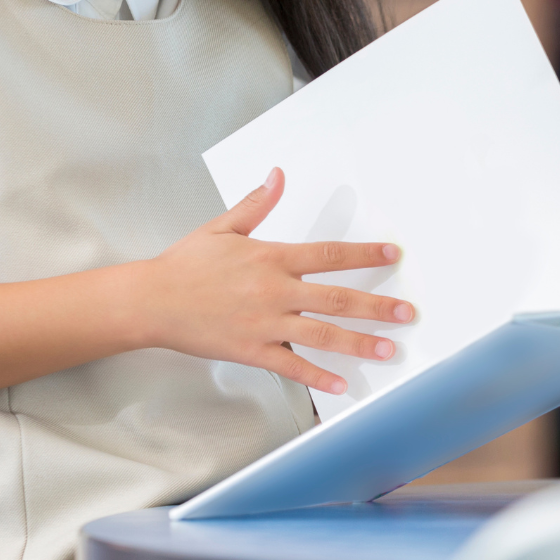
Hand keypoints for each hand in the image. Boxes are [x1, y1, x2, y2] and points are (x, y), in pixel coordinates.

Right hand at [138, 167, 412, 394]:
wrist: (152, 300)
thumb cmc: (185, 264)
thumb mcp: (222, 227)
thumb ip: (256, 204)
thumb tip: (277, 175)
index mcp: (270, 257)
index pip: (328, 254)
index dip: (364, 254)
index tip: (392, 255)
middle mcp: (274, 290)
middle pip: (336, 298)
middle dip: (376, 306)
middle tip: (407, 313)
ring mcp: (264, 323)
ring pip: (322, 334)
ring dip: (359, 343)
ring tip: (389, 349)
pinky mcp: (252, 350)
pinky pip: (292, 366)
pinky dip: (317, 377)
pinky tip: (341, 384)